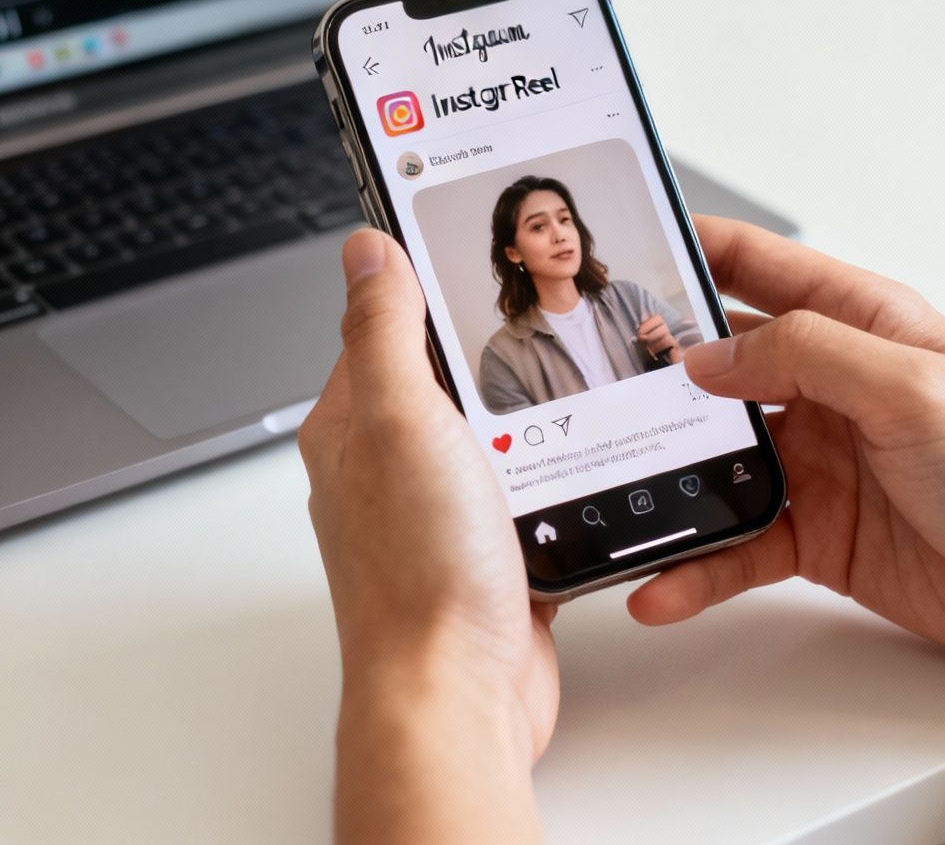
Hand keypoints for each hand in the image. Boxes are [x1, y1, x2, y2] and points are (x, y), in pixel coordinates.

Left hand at [299, 229, 558, 758]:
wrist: (458, 697)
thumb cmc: (420, 574)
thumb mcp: (400, 421)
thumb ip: (384, 331)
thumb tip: (366, 248)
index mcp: (354, 426)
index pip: (385, 327)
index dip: (427, 285)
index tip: (471, 250)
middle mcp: (392, 468)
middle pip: (451, 379)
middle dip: (499, 356)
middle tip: (548, 325)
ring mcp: (443, 514)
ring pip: (500, 438)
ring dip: (540, 421)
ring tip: (580, 394)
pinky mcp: (492, 557)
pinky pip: (534, 498)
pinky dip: (563, 482)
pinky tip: (590, 469)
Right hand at [627, 216, 944, 671]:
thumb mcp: (909, 387)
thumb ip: (805, 355)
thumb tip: (710, 353)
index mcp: (864, 324)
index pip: (758, 265)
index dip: (690, 249)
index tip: (620, 247)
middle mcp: (836, 386)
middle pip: (720, 366)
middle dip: (651, 374)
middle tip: (583, 386)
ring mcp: (823, 462)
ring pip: (717, 459)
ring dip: (665, 477)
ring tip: (607, 493)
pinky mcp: (819, 536)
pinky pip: (739, 544)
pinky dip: (697, 564)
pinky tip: (660, 585)